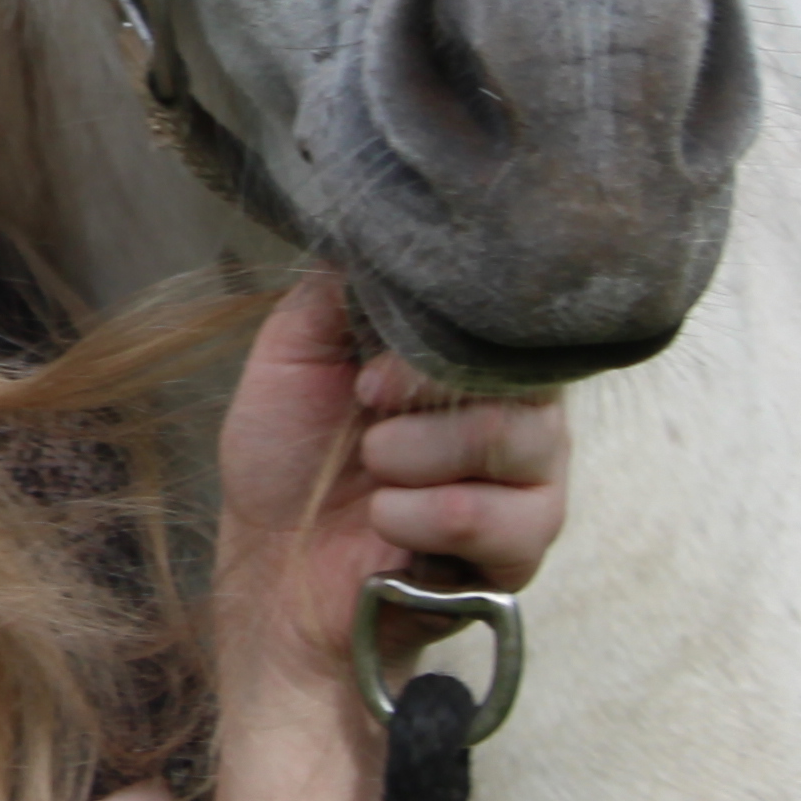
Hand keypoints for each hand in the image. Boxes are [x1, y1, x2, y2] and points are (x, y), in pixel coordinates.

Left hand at [206, 270, 568, 698]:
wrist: (271, 567)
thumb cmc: (287, 460)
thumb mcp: (294, 353)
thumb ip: (339, 291)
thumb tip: (374, 233)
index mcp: (467, 360)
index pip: (502, 317)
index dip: (439, 334)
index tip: (369, 371)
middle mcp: (516, 411)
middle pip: (526, 373)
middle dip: (429, 393)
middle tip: (366, 410)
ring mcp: (529, 482)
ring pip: (520, 440)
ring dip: (423, 453)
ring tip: (371, 470)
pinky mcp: (522, 550)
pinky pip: (510, 520)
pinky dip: (429, 516)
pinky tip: (388, 523)